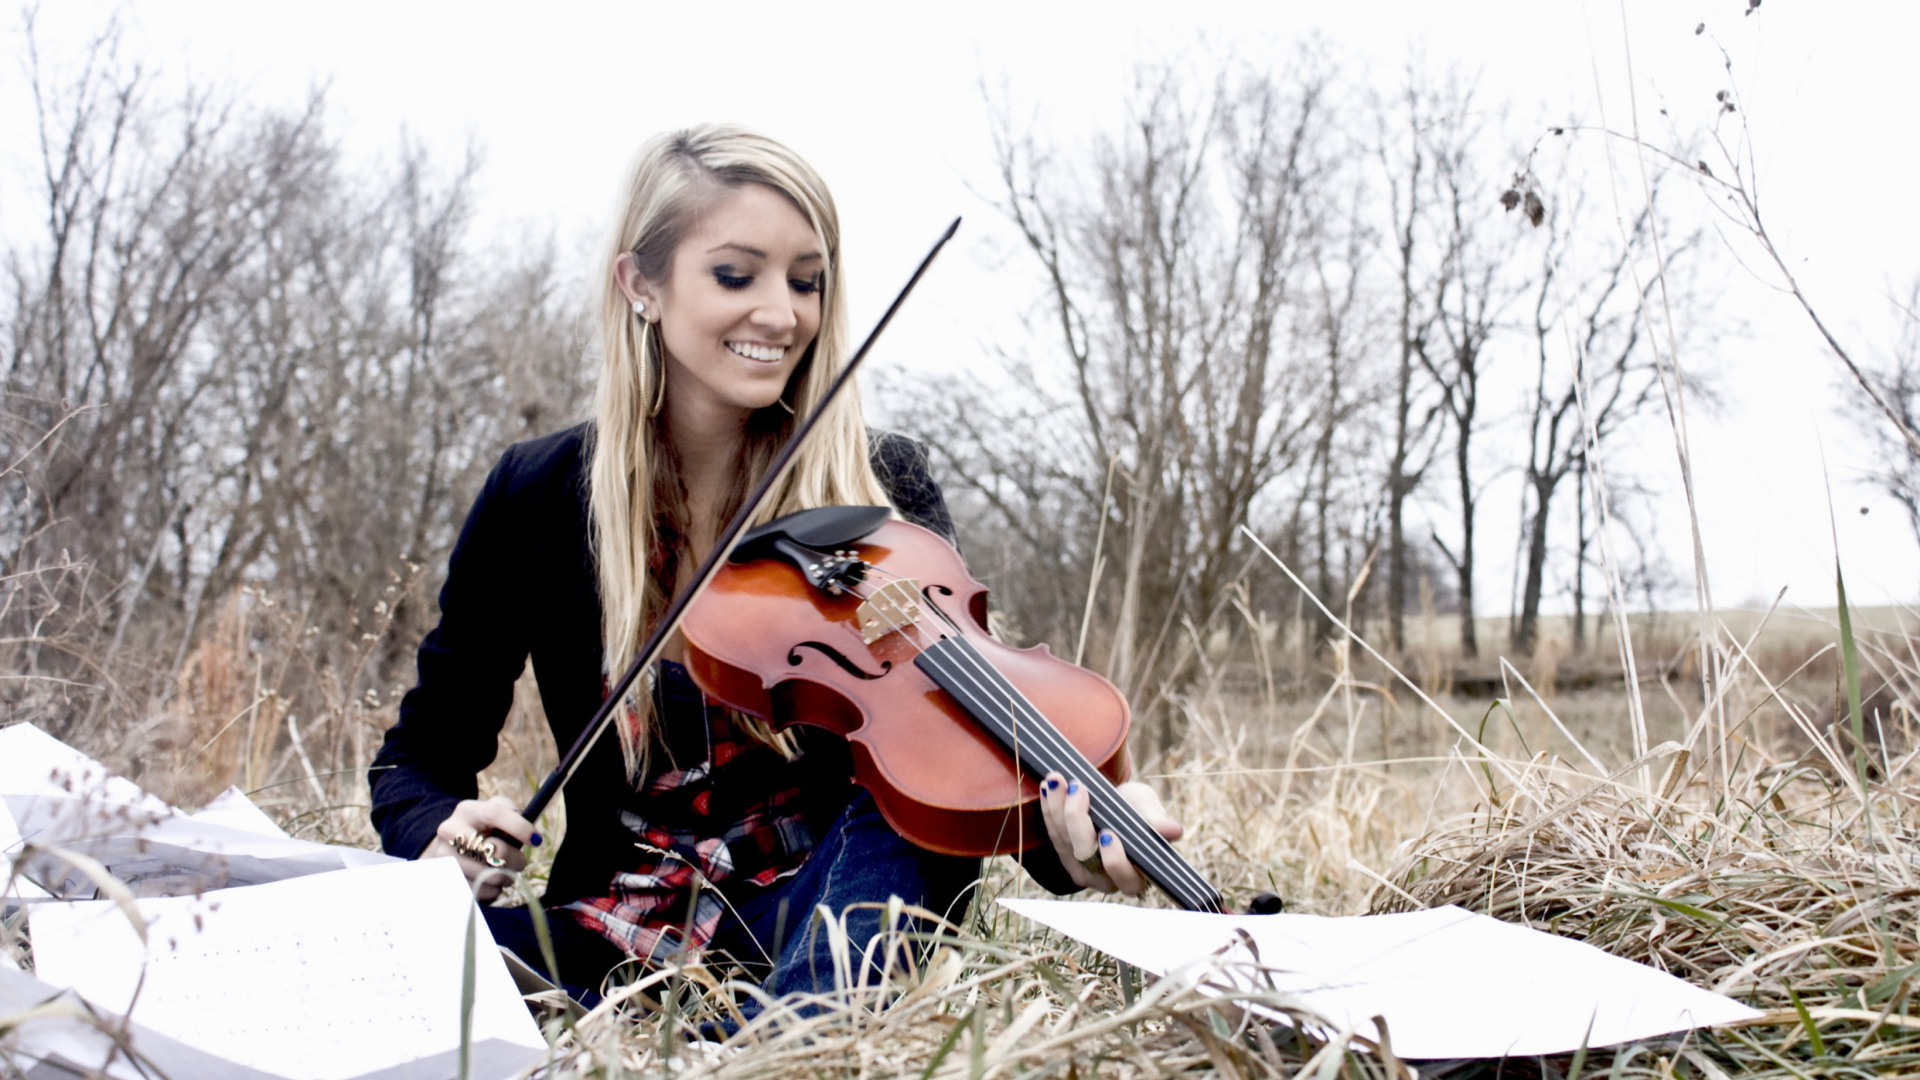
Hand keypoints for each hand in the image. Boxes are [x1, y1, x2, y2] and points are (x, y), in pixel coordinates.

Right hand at [422, 796, 533, 901]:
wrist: (449, 846)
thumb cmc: (482, 828)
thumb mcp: (494, 810)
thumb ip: (511, 812)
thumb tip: (526, 830)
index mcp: (467, 810)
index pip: (494, 814)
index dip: (519, 827)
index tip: (536, 840)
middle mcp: (450, 831)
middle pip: (494, 850)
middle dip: (515, 859)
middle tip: (519, 861)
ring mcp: (444, 856)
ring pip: (489, 875)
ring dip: (505, 877)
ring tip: (503, 871)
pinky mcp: (444, 879)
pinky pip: (480, 891)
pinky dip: (492, 890)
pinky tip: (489, 881)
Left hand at [1037, 771, 1182, 896]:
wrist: (1117, 804)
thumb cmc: (1138, 810)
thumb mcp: (1148, 809)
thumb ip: (1157, 820)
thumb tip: (1174, 830)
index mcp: (1138, 874)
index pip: (1126, 877)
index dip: (1116, 860)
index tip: (1108, 834)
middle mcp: (1108, 879)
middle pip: (1088, 857)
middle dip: (1077, 820)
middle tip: (1077, 787)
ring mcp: (1083, 870)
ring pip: (1065, 843)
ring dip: (1058, 808)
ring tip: (1057, 779)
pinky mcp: (1065, 857)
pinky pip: (1053, 835)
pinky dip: (1049, 809)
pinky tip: (1048, 787)